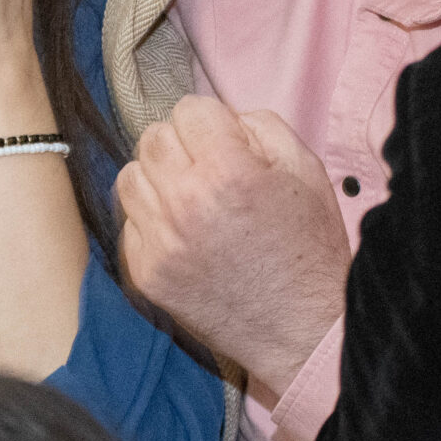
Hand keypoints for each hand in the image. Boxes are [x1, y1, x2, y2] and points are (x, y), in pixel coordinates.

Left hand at [115, 97, 349, 400]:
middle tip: (209, 170)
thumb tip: (220, 118)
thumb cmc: (310, 250)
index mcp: (228, 171)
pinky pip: (130, 223)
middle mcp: (185, 202)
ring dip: (158, 180)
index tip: (227, 144)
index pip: (188, 109)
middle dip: (181, 145)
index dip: (212, 122)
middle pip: (152, 138)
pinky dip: (152, 223)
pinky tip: (185, 237)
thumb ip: (259, 126)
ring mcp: (160, 241)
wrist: (303, 331)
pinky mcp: (146, 273)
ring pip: (130, 176)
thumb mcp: (306, 170)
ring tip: (192, 201)